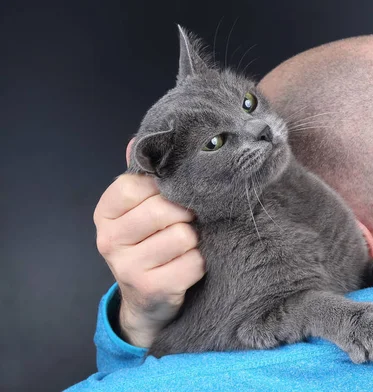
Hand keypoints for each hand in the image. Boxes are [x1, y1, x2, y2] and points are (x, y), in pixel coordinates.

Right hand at [93, 139, 204, 347]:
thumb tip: (136, 140)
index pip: (138, 184)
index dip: (164, 188)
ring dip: (193, 241)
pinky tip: (186, 266)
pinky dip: (199, 264)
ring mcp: (127, 267)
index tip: (170, 196)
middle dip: (184, 214)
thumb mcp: (138, 210)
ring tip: (184, 246)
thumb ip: (141, 177)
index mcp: (105, 213)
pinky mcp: (151, 288)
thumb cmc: (148, 244)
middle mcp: (109, 239)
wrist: (146, 300)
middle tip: (184, 223)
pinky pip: (194, 262)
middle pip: (164, 209)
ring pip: (183, 235)